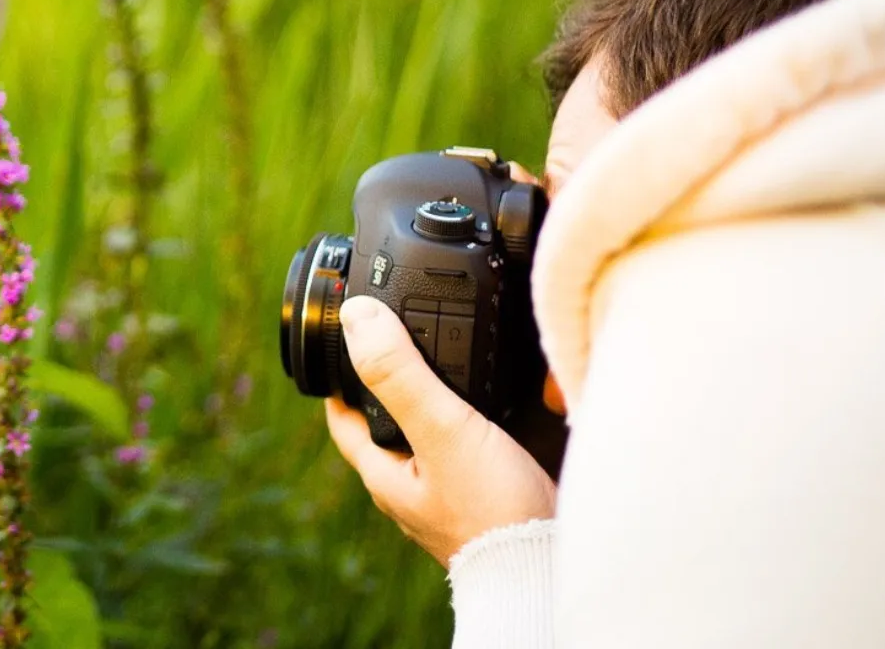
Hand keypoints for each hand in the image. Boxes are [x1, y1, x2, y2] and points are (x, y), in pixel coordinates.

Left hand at [325, 295, 556, 564]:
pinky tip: (498, 412)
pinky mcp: (486, 499)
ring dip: (437, 403)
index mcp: (384, 473)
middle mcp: (410, 486)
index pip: (343, 414)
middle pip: (387, 423)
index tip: (343, 338)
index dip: (338, 374)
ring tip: (450, 365)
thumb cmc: (492, 512)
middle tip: (402, 341)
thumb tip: (356, 318)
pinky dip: (477, 426)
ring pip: (430, 438)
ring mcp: (448, 496)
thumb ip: (400, 375)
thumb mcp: (442, 429)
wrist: (546, 567)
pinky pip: (470, 454)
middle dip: (392, 384)